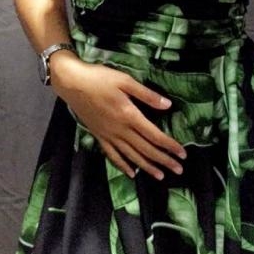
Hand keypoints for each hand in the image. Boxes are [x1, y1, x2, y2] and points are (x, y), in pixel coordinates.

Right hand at [50, 52, 186, 179]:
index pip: (154, 135)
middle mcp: (120, 130)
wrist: (72, 83)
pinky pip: (112, 155)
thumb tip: (167, 105)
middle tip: (178, 170)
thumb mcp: (125, 81)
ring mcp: (109, 135)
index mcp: (129, 115)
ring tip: (160, 175)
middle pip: (146, 149)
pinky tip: (131, 173)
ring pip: (131, 156)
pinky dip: (123, 165)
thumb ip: (147, 95)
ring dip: (147, 167)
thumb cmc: (99, 78)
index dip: (169, 145)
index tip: (182, 153)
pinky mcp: (99, 136)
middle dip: (163, 160)